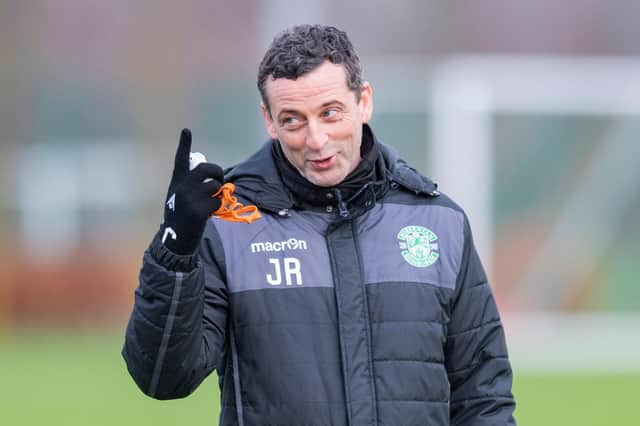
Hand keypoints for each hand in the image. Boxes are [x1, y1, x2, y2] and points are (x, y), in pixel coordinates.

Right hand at [161, 128, 223, 254]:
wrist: (175, 238)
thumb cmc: (180, 215)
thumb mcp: (179, 195)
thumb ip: (191, 184)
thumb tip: (215, 180)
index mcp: (176, 180)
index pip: (181, 158)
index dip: (184, 144)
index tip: (186, 130)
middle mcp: (181, 186)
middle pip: (207, 169)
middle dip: (218, 172)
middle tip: (220, 180)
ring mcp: (190, 197)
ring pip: (214, 186)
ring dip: (217, 193)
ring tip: (208, 202)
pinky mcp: (199, 210)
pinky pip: (217, 201)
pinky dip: (216, 206)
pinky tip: (207, 213)